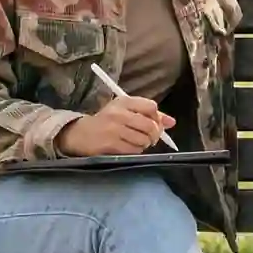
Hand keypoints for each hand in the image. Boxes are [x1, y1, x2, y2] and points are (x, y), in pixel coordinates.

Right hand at [56, 97, 176, 156]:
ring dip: (145, 144)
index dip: (157, 117)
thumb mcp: (125, 111)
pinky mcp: (111, 144)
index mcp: (124, 101)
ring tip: (137, 142)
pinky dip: (136, 151)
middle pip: (150, 125)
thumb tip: (172, 122)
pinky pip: (134, 150)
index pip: (151, 106)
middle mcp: (119, 113)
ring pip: (144, 139)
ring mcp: (115, 129)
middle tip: (150, 138)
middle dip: (154, 134)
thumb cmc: (106, 121)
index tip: (154, 123)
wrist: (80, 133)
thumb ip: (149, 114)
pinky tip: (130, 147)